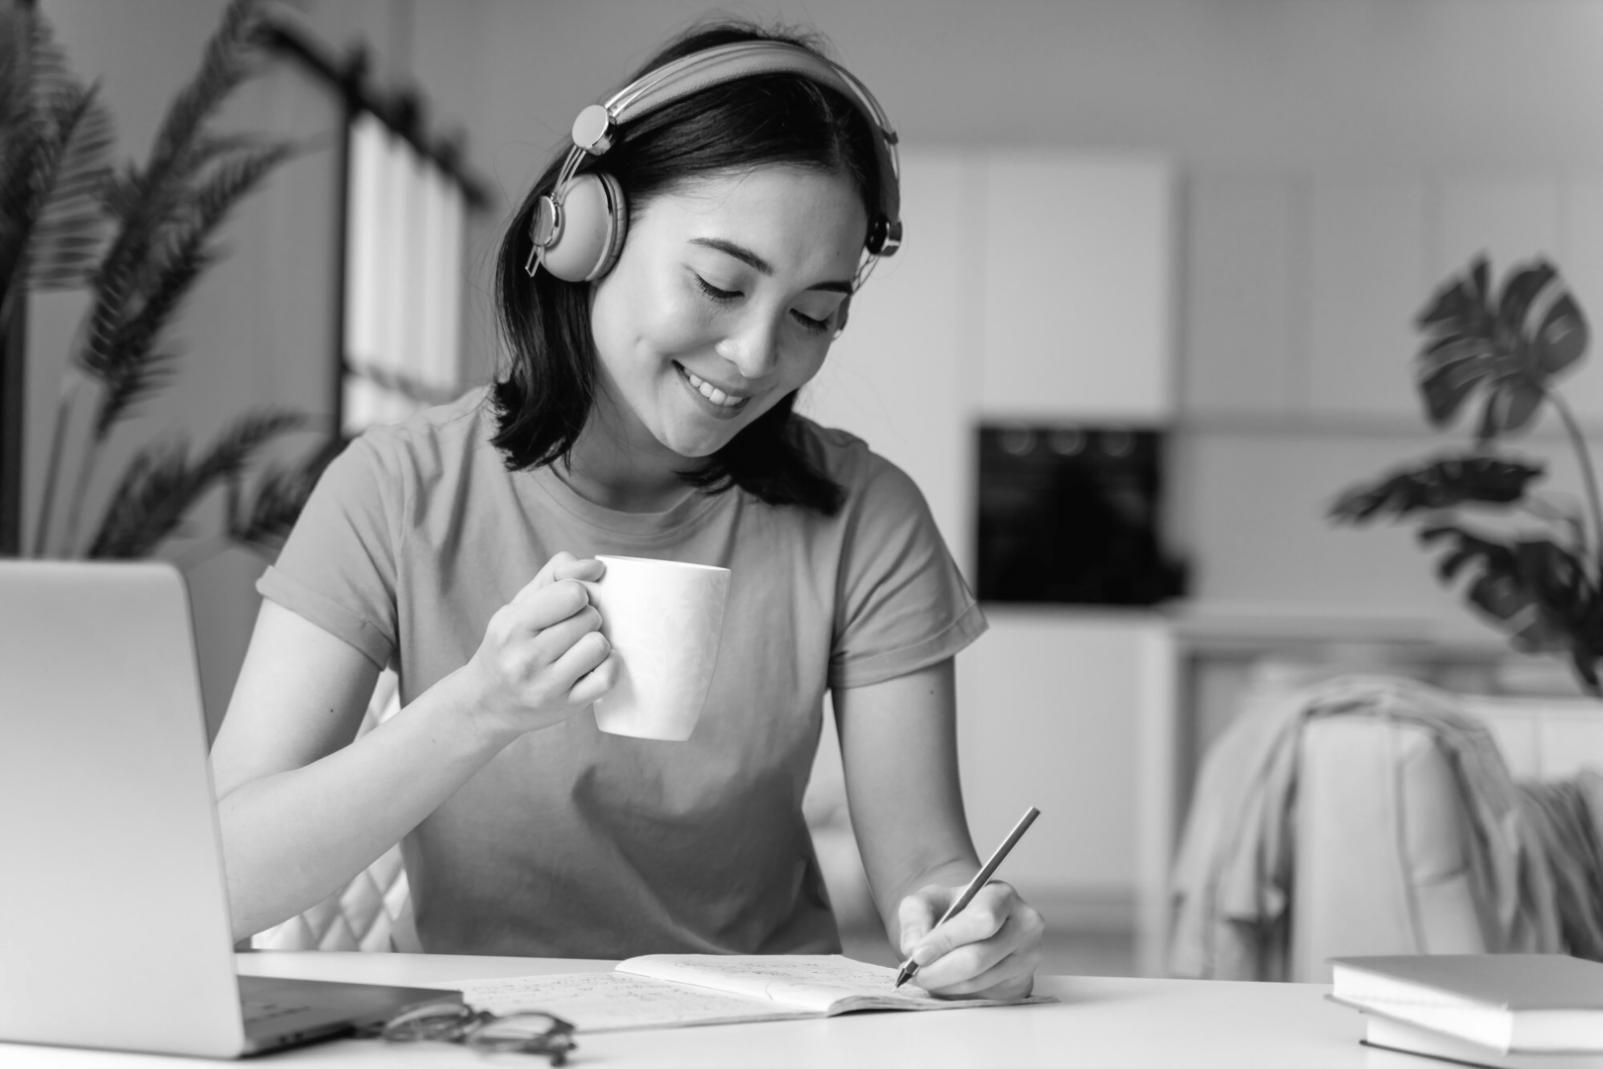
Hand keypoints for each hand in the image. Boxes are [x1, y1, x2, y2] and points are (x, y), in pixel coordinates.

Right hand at [464, 552, 614, 740]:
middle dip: (588, 618)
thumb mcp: (519, 605)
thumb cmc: (509, 645)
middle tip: (573, 629)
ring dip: (596, 642)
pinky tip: (594, 665)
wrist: (486, 704)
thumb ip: (555, 575)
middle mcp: (526, 657)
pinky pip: (607, 678)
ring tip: (580, 647)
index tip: (568, 604)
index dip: (578, 593)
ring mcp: (547, 685)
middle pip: (589, 618)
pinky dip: (608, 666)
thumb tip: (597, 567)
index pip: (572, 593)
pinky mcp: (566, 706)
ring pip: (599, 646)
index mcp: (512, 626)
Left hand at [896, 880, 1043, 998]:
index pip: (981, 920)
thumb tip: (913, 948)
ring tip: (925, 976)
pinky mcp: (1023, 982)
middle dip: (939, 969)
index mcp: (1001, 896)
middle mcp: (1024, 924)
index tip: (918, 955)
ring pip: (978, 980)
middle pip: (978, 957)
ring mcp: (1028, 956)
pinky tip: (945, 982)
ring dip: (944, 983)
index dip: (947, 940)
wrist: (974, 929)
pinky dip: (956, 992)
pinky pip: (983, 994)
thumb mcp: (928, 900)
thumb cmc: (953, 911)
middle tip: (914, 973)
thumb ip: (915, 916)